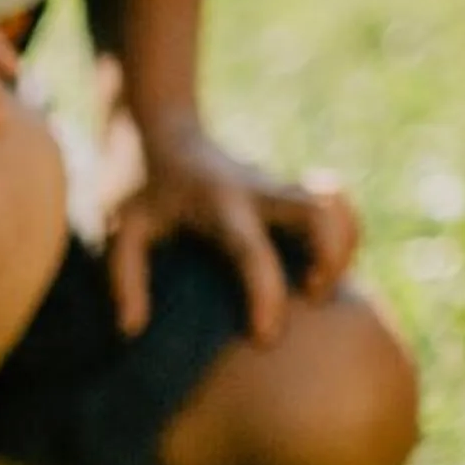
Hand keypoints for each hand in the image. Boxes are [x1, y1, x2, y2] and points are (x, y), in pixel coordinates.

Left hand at [101, 119, 357, 344]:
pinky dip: (341, 234)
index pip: (250, 250)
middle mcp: (256, 191)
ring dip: (345, 244)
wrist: (156, 126)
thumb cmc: (134, 186)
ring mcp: (275, 186)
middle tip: (313, 296)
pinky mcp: (285, 189)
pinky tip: (320, 268)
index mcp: (216, 204)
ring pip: (335, 202)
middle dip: (331, 257)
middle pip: (320, 211)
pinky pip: (331, 204)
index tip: (266, 338)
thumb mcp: (119, 228)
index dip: (264, 294)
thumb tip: (131, 329)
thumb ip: (124, 277)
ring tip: (322, 286)